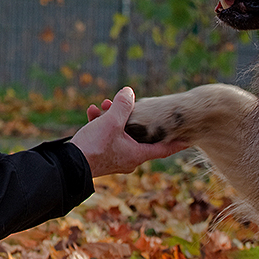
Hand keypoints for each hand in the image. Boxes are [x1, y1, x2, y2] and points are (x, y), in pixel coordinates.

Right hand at [70, 87, 188, 176]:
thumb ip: (123, 106)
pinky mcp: (101, 155)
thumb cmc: (94, 146)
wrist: (69, 165)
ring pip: (120, 133)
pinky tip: (92, 112)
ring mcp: (114, 157)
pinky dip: (102, 124)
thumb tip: (130, 93)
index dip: (176, 142)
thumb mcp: (112, 121)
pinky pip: (106, 136)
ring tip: (103, 105)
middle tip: (127, 103)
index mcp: (137, 154)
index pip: (163, 148)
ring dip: (112, 117)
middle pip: (138, 135)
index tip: (189, 139)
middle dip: (132, 117)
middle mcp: (128, 158)